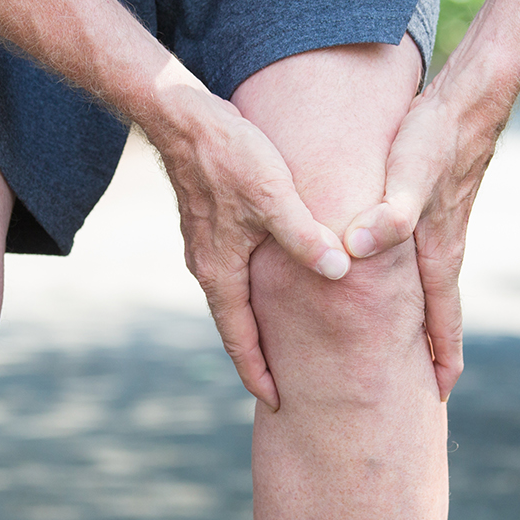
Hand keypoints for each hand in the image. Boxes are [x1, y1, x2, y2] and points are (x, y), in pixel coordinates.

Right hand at [147, 76, 350, 409]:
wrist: (180, 116)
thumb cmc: (228, 154)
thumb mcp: (274, 196)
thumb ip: (306, 236)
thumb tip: (339, 272)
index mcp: (221, 271)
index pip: (240, 339)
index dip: (258, 373)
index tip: (276, 402)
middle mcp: (207, 265)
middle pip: (234, 326)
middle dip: (257, 357)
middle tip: (282, 385)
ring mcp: (204, 245)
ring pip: (232, 298)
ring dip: (253, 324)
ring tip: (280, 342)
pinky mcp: (207, 223)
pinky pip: (230, 273)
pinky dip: (249, 293)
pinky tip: (270, 285)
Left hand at [340, 93, 499, 400]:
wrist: (466, 103)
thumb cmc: (435, 140)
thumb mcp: (408, 176)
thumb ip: (388, 214)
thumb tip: (357, 248)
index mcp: (439, 254)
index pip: (442, 321)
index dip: (441, 359)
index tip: (438, 396)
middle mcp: (443, 250)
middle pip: (440, 315)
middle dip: (435, 354)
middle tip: (427, 391)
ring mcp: (440, 231)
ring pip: (431, 291)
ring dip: (427, 323)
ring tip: (416, 351)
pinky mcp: (432, 212)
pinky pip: (421, 264)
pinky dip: (414, 289)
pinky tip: (399, 286)